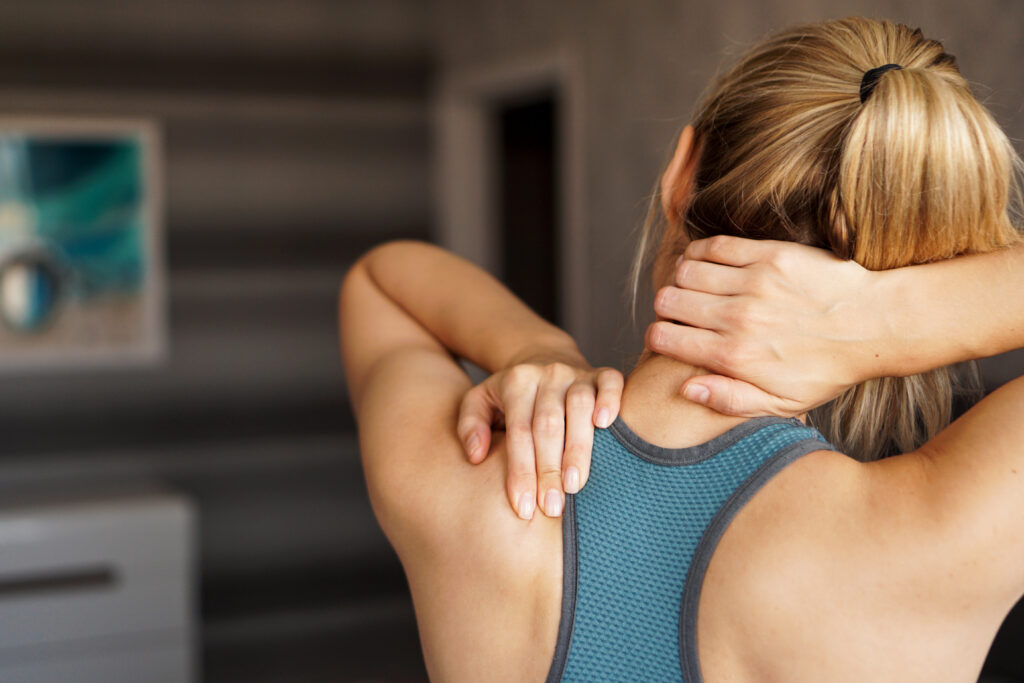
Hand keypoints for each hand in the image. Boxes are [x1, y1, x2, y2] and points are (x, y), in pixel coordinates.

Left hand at [457, 357, 622, 519]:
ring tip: (575, 485)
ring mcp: (576, 373)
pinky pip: (611, 382)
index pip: (518, 432)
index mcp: (516, 382)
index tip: (524, 509)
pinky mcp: (601, 373)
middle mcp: (547, 375)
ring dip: (578, 448)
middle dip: (548, 470)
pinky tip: (606, 425)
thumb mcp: (480, 401)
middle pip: (548, 425)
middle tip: (551, 507)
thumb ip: (470, 425)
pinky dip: (611, 401)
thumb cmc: (510, 395)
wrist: (543, 359)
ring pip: (579, 408)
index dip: (521, 471)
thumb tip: (476, 455)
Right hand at [646, 236, 883, 415]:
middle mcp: (738, 319)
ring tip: (694, 287)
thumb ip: (729, 400)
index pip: (664, 338)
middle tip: (680, 311)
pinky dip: (700, 252)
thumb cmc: (827, 369)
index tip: (669, 336)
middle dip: (666, 307)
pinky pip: (714, 246)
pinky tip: (706, 262)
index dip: (658, 336)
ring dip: (682, 279)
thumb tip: (685, 389)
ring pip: (685, 271)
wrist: (876, 326)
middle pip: (667, 301)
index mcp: (734, 358)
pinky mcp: (770, 255)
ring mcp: (754, 284)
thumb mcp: (782, 404)